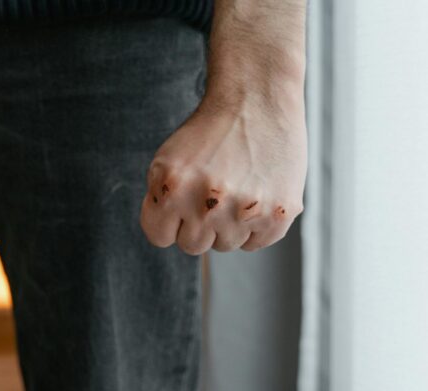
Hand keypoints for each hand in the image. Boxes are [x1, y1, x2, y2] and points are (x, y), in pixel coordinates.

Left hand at [140, 86, 306, 253]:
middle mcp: (207, 205)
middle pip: (193, 245)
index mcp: (173, 189)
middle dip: (197, 222)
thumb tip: (169, 235)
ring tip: (236, 186)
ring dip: (227, 223)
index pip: (160, 237)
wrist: (257, 99)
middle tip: (211, 190)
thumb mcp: (165, 160)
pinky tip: (257, 193)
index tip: (181, 201)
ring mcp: (245, 212)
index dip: (169, 219)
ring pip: (226, 245)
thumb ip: (158, 200)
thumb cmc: (207, 133)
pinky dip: (255, 225)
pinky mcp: (278, 215)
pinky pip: (256, 243)